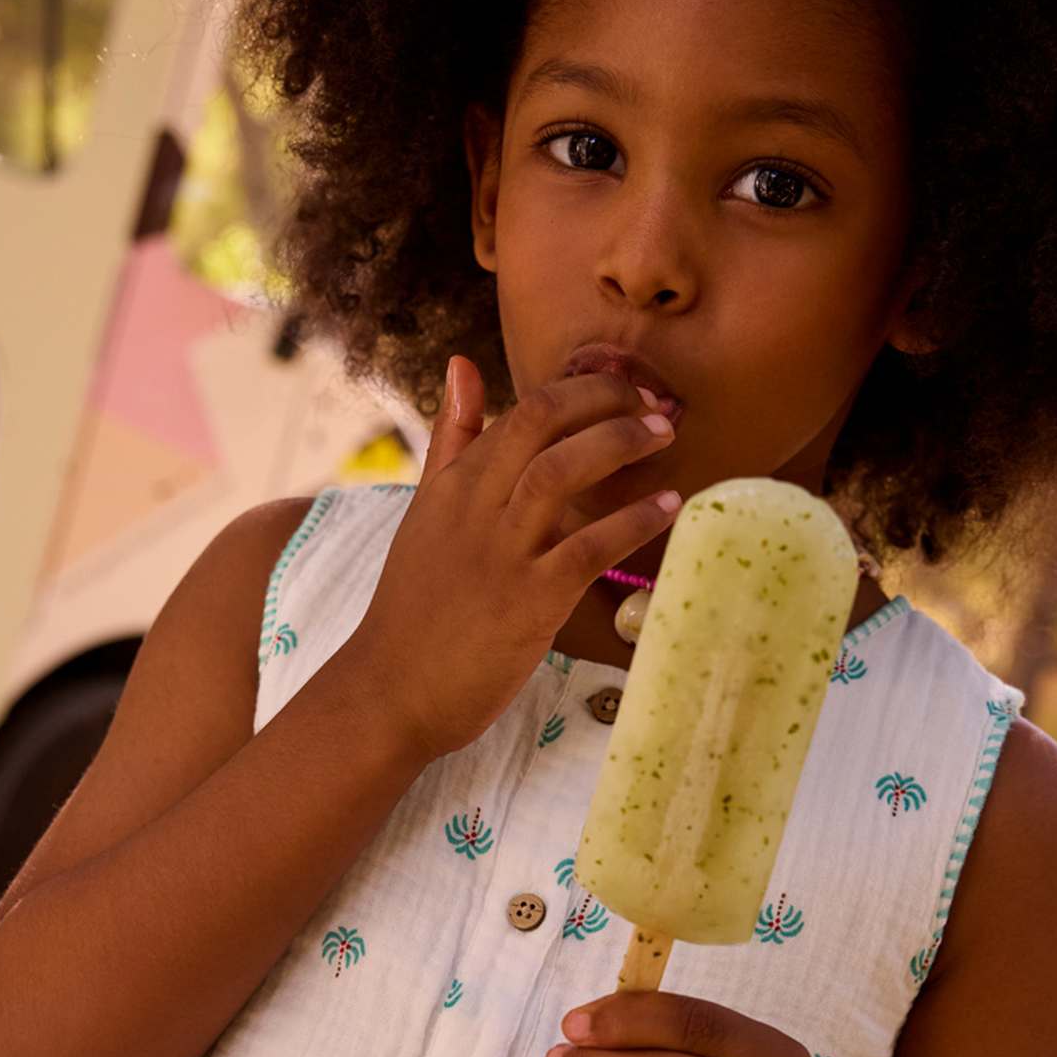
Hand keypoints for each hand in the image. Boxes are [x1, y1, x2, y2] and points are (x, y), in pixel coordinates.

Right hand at [344, 357, 680, 762]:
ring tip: (664, 436)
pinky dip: (633, 521)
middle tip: (654, 404)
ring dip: (620, 444)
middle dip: (605, 400)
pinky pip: (589, 548)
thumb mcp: (425, 511)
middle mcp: (473, 508)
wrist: (390, 691)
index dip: (581, 391)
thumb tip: (463, 365)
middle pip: (542, 422)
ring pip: (561, 472)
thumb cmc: (414, 608)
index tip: (622, 392)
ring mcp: (500, 553)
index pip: (521, 411)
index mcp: (452, 485)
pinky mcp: (528, 602)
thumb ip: (451, 439)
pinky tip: (667, 506)